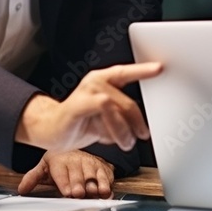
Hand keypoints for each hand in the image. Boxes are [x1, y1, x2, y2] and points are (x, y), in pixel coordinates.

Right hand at [15, 62, 161, 152]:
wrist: (51, 130)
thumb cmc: (80, 122)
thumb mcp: (107, 120)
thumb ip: (122, 117)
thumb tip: (141, 128)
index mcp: (104, 81)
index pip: (126, 72)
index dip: (143, 70)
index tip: (161, 68)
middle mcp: (96, 81)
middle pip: (128, 101)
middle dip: (137, 123)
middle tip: (141, 136)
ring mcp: (86, 91)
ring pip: (118, 107)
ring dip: (124, 130)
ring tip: (125, 142)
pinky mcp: (78, 104)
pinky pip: (104, 109)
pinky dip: (112, 125)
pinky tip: (108, 136)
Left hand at [18, 150, 115, 198]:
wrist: (77, 151)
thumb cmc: (59, 164)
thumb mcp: (44, 167)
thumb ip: (33, 178)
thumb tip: (21, 190)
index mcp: (59, 160)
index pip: (61, 172)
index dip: (65, 182)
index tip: (67, 192)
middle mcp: (76, 160)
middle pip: (78, 175)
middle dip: (79, 184)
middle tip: (78, 193)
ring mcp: (91, 163)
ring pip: (93, 175)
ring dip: (95, 184)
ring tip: (96, 192)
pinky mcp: (103, 167)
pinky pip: (106, 175)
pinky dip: (107, 183)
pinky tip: (106, 191)